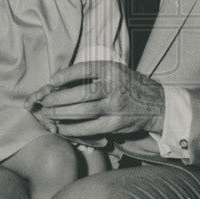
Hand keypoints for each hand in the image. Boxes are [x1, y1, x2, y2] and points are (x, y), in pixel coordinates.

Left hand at [26, 61, 164, 137]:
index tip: (52, 80)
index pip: (86, 69)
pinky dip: (73, 128)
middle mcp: (115, 88)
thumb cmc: (128, 85)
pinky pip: (89, 128)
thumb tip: (60, 81)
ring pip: (83, 112)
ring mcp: (115, 107)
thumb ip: (92, 74)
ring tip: (48, 114)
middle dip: (59, 98)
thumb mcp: (114, 71)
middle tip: (44, 101)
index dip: (67, 75)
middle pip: (82, 93)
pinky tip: (61, 127)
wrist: (155, 104)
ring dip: (62, 114)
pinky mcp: (115, 124)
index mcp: (113, 70)